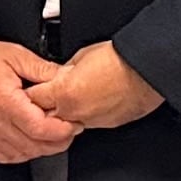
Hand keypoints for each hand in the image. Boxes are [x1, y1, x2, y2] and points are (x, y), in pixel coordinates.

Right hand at [0, 40, 79, 164]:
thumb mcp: (14, 55)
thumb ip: (42, 69)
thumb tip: (66, 77)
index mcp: (4, 101)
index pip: (39, 127)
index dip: (62, 130)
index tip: (74, 124)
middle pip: (33, 145)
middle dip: (58, 142)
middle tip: (70, 130)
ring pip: (21, 154)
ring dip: (41, 149)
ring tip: (53, 136)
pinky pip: (4, 156)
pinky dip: (22, 154)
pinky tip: (30, 143)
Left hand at [26, 40, 165, 130]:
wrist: (149, 69)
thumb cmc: (121, 59)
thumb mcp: (82, 56)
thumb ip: (64, 71)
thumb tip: (59, 76)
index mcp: (64, 92)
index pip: (32, 98)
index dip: (31, 91)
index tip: (31, 87)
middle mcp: (74, 112)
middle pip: (45, 117)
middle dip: (44, 107)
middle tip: (49, 94)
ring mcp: (91, 121)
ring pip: (66, 124)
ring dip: (65, 113)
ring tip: (76, 95)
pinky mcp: (106, 125)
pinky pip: (87, 122)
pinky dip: (86, 114)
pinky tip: (95, 99)